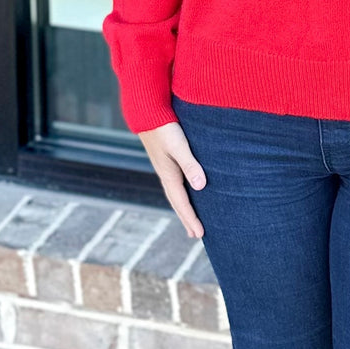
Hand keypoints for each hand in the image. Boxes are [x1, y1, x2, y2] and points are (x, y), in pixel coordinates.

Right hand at [138, 122, 206, 238]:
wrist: (148, 113)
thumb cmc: (165, 128)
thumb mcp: (179, 146)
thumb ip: (190, 164)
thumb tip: (201, 187)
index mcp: (169, 175)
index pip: (182, 203)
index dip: (192, 219)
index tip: (200, 235)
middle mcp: (166, 174)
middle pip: (178, 202)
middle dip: (187, 218)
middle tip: (196, 235)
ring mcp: (165, 167)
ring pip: (176, 193)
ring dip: (184, 208)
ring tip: (191, 218)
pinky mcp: (166, 159)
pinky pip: (176, 183)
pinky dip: (182, 193)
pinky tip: (186, 190)